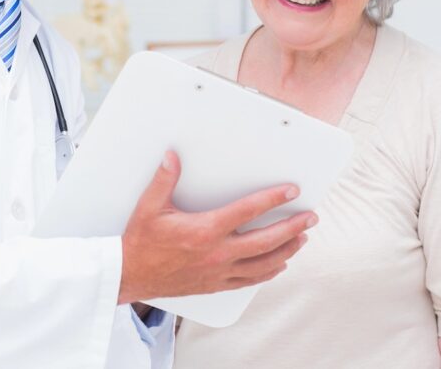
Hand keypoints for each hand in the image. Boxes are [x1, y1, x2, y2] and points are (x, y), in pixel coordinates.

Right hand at [117, 150, 316, 303]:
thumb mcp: (149, 207)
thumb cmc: (141, 242)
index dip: (272, 199)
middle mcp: (217, 253)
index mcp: (205, 231)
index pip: (248, 211)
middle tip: (310, 217)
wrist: (130, 275)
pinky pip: (250, 281)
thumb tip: (173, 156)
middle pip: (266, 241)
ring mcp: (219, 272)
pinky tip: (278, 265)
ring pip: (263, 263)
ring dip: (287, 250)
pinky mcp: (215, 285)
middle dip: (292, 227)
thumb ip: (165, 179)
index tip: (290, 191)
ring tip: (302, 239)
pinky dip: (269, 272)